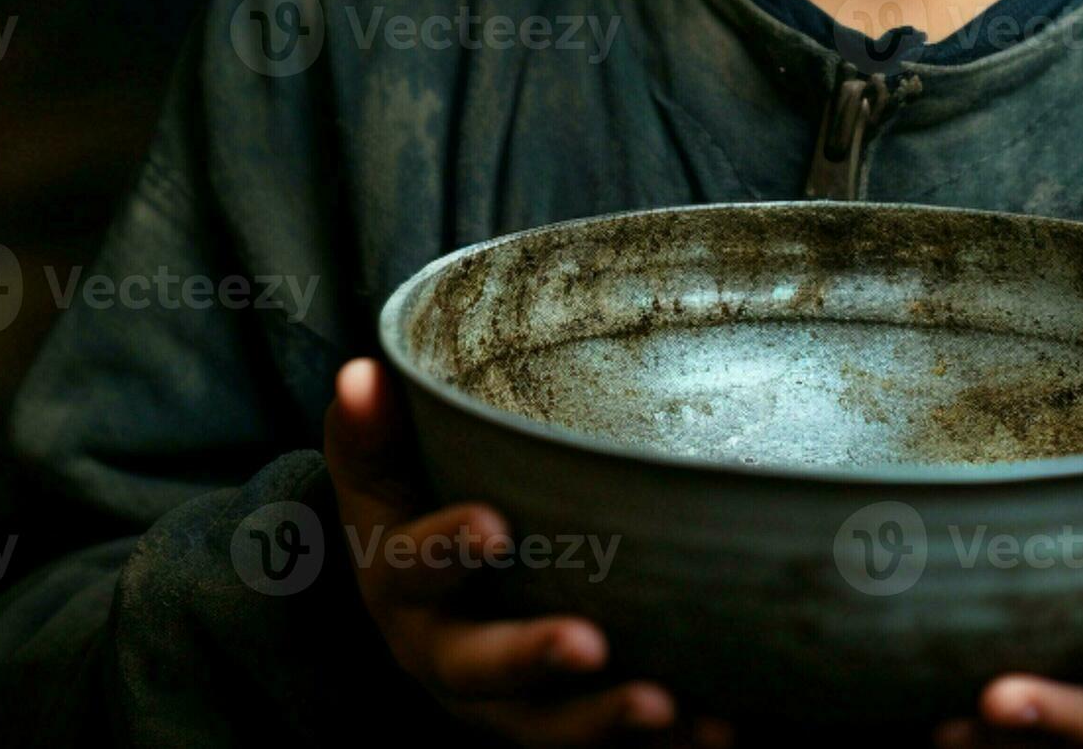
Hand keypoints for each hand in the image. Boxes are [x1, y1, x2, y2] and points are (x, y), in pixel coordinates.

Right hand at [324, 358, 728, 746]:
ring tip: (664, 707)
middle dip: (532, 658)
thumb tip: (363, 372)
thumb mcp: (381, 477)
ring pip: (545, 727)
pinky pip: (603, 747)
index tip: (493, 526)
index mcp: (400, 585)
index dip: (446, 548)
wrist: (422, 608)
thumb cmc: (412, 516)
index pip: (411, 564)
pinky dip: (662, 747)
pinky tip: (719, 731)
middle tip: (588, 645)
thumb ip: (371, 430)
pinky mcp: (555, 725)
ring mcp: (502, 702)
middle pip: (478, 669)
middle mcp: (443, 654)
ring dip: (603, 722)